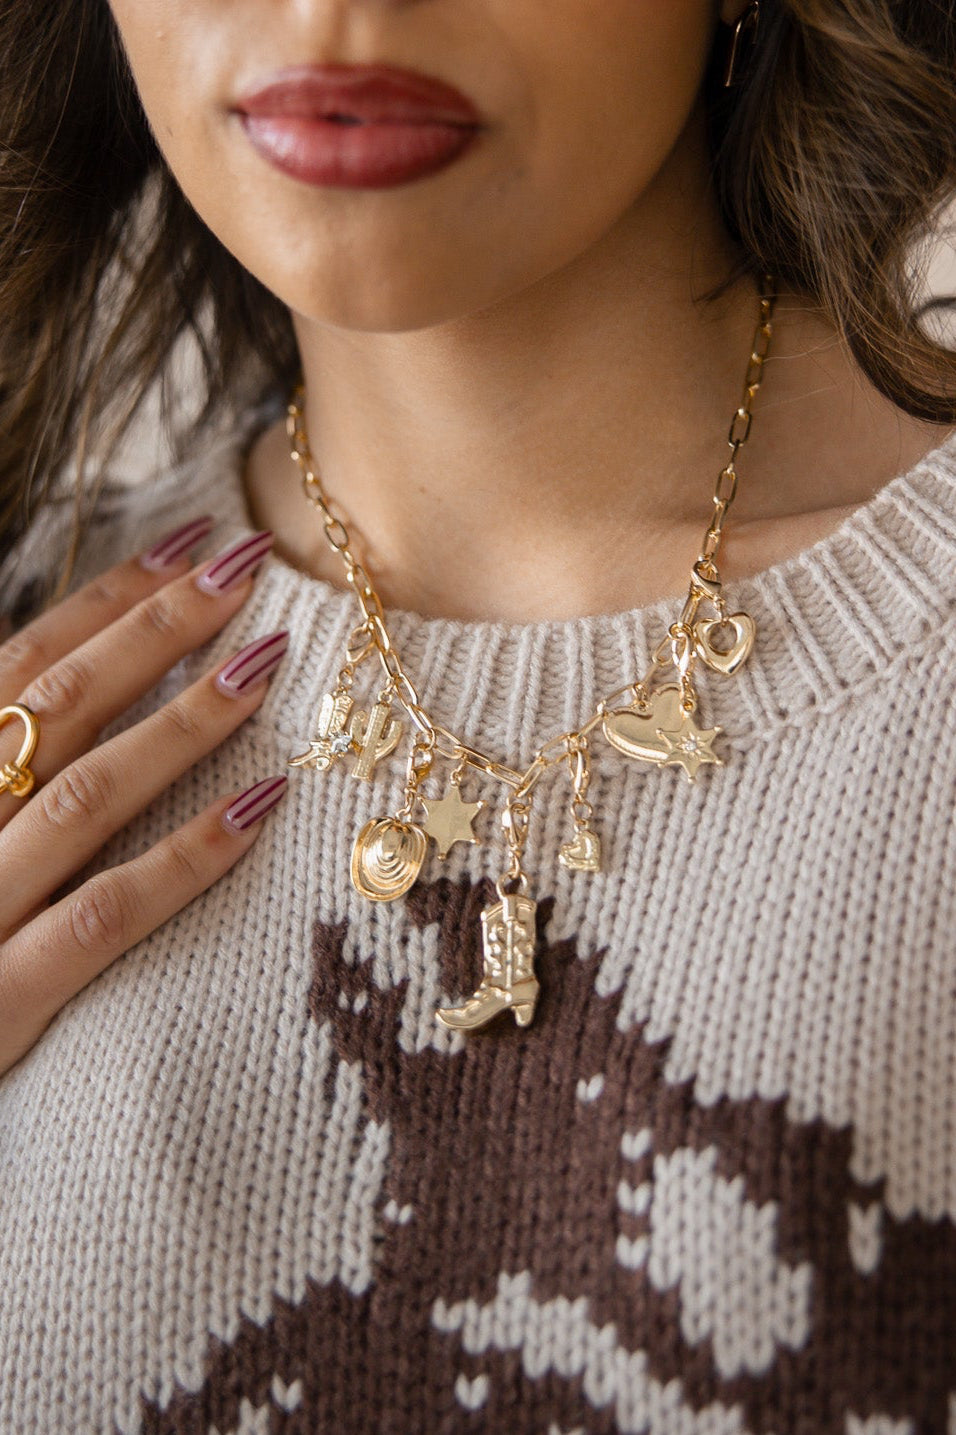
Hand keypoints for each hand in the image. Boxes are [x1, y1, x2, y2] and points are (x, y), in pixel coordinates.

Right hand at [0, 519, 288, 1077]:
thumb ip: (11, 761)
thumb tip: (86, 688)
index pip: (22, 658)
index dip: (111, 594)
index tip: (195, 539)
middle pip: (60, 705)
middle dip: (157, 626)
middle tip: (248, 565)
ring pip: (87, 795)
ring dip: (179, 722)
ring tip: (266, 663)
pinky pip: (101, 920)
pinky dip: (181, 859)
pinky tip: (258, 806)